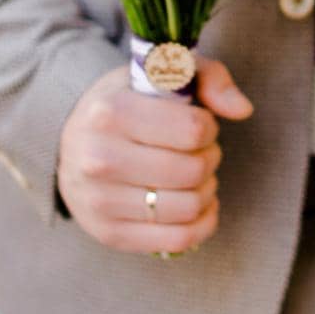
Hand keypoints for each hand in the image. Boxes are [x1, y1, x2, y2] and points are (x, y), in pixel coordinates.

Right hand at [56, 54, 252, 254]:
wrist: (72, 144)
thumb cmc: (128, 104)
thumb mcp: (163, 73)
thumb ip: (209, 78)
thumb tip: (242, 110)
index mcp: (112, 111)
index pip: (193, 129)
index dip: (209, 127)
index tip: (199, 124)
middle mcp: (100, 158)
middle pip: (194, 170)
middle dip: (210, 158)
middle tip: (200, 151)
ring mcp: (100, 200)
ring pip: (189, 207)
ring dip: (207, 190)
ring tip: (196, 176)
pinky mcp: (110, 233)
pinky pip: (179, 240)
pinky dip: (202, 223)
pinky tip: (198, 205)